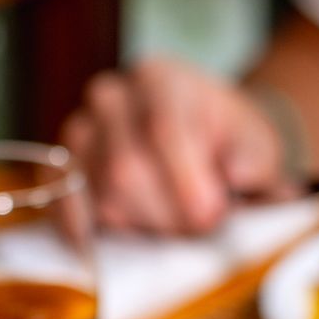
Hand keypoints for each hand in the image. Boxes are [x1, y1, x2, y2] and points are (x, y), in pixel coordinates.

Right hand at [61, 56, 296, 235]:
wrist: (204, 146)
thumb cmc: (229, 147)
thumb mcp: (257, 145)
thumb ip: (254, 157)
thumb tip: (239, 173)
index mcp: (159, 78)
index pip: (161, 128)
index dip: (185, 181)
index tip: (210, 216)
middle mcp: (110, 98)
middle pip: (126, 170)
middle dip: (168, 214)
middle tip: (199, 228)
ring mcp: (79, 133)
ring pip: (102, 197)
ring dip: (143, 227)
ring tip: (172, 224)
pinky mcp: (62, 171)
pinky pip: (66, 207)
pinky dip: (94, 233)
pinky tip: (123, 240)